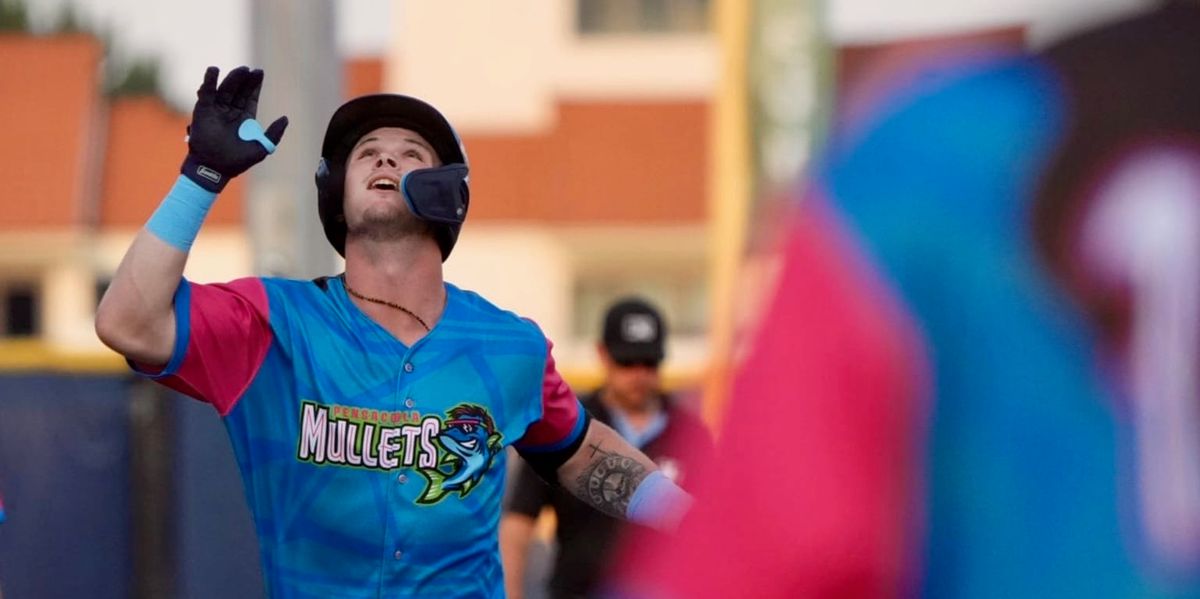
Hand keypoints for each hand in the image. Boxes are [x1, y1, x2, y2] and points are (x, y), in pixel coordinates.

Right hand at [180, 66, 287, 191]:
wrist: (214, 169)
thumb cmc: (237, 162)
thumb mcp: (261, 148)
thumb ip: (274, 134)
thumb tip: (285, 118)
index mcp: (245, 118)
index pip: (251, 97)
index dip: (255, 85)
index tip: (260, 72)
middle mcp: (231, 111)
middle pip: (239, 90)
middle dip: (245, 79)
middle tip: (252, 70)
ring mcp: (216, 109)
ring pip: (225, 89)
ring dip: (232, 78)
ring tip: (241, 70)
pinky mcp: (202, 110)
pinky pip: (206, 92)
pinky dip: (209, 81)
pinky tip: (213, 70)